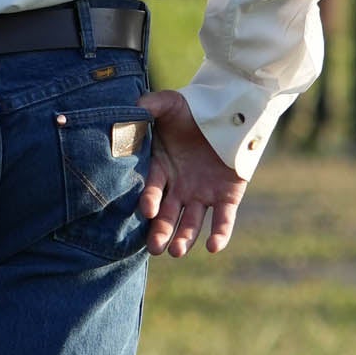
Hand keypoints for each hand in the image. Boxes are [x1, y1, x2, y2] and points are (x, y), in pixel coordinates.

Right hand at [135, 90, 247, 257]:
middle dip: (161, 231)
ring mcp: (203, 193)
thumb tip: (127, 113)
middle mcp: (180, 186)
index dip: (150, 200)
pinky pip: (223, 219)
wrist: (229, 108)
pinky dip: (219, 233)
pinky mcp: (227, 196)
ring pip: (192, 222)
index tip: (147, 210)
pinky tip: (214, 247)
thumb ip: (148, 107)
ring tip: (178, 251)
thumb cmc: (193, 106)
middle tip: (156, 248)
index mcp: (162, 168)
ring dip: (185, 237)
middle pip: (168, 214)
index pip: (153, 189)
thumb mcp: (168, 103)